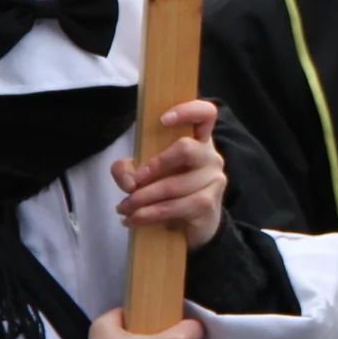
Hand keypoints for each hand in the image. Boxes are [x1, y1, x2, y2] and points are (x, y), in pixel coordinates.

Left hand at [114, 100, 226, 249]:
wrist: (194, 228)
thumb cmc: (171, 193)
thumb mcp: (147, 177)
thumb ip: (129, 171)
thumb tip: (124, 172)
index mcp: (198, 141)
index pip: (206, 114)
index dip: (188, 110)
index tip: (163, 120)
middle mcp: (211, 157)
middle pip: (186, 148)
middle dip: (154, 165)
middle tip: (133, 182)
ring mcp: (214, 181)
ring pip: (174, 186)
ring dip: (142, 199)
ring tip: (123, 208)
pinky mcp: (209, 205)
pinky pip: (175, 207)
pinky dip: (148, 215)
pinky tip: (134, 220)